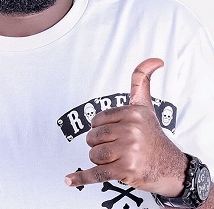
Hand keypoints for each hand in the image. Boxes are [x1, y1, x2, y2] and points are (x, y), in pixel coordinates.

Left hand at [65, 58, 187, 196]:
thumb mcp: (146, 106)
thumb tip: (154, 60)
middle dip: (100, 145)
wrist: (172, 167)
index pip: (97, 120)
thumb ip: (142, 81)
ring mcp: (128, 150)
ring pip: (93, 154)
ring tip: (117, 159)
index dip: (102, 129)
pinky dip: (81, 178)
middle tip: (117, 148)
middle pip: (93, 137)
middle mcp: (131, 129)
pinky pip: (97, 173)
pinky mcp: (125, 169)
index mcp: (131, 112)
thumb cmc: (153, 135)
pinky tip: (69, 180)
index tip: (116, 133)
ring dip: (100, 160)